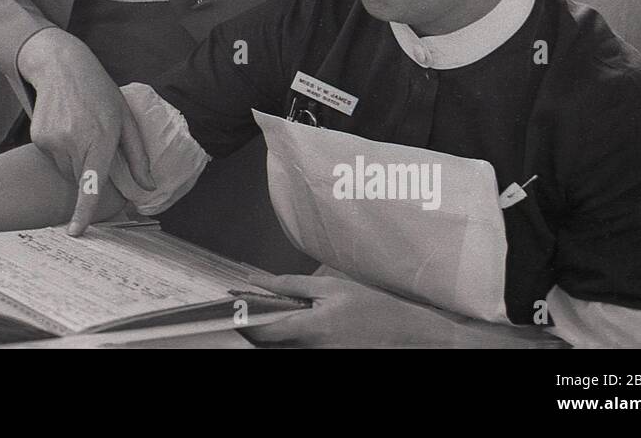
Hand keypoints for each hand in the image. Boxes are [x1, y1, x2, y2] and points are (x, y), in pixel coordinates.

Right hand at [18, 28, 152, 235]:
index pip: (92, 182)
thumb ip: (137, 156)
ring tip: (79, 129)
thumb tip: (148, 186)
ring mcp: (52, 140)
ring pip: (65, 170)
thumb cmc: (99, 91)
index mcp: (100, 138)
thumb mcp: (126, 118)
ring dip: (74, 160)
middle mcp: (74, 141)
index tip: (76, 230)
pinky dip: (60, 150)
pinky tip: (65, 125)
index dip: (83, 209)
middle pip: (80, 179)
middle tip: (93, 141)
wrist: (61, 66)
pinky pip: (52, 158)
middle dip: (89, 170)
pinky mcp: (38, 137)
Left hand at [243, 272, 542, 347]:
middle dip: (257, 327)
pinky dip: (293, 341)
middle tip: (251, 309)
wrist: (410, 336)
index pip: (264, 331)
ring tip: (277, 316)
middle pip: (270, 344)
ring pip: (284, 349)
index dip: (243, 320)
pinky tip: (300, 328)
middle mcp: (313, 350)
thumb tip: (262, 280)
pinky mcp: (328, 361)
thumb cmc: (376, 309)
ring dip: (275, 334)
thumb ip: (295, 284)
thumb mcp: (335, 287)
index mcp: (313, 328)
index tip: (230, 308)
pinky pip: (301, 352)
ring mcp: (321, 359)